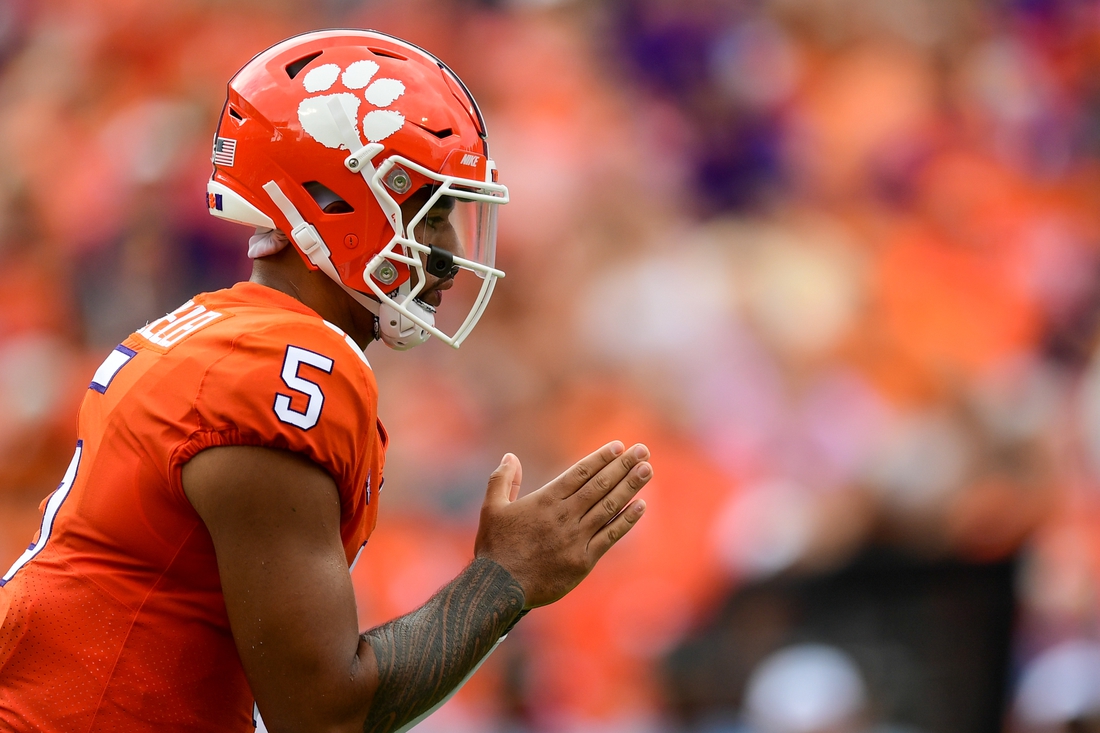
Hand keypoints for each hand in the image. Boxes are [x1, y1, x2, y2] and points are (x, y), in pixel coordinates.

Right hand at [474, 441, 650, 608]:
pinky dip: (626, 521)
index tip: (619, 447)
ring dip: (630, 487)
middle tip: (643, 450)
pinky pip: (610, 536)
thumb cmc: (494, 547)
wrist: (499, 587)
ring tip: (647, 470)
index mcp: (545, 500)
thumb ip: (502, 479)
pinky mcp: (583, 560)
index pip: (580, 473)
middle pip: (600, 485)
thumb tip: (510, 456)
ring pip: (609, 507)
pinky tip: (641, 506)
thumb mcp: (492, 508)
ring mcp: (576, 538)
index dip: (601, 458)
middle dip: (623, 466)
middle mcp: (564, 516)